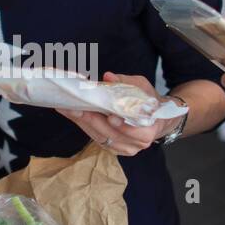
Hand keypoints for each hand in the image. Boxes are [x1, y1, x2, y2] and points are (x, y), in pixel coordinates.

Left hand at [55, 71, 173, 155]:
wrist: (156, 119)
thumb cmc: (149, 101)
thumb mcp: (142, 87)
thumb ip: (126, 83)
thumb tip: (109, 76)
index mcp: (150, 129)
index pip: (136, 131)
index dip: (122, 126)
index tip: (109, 116)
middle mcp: (137, 143)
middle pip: (111, 134)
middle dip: (92, 120)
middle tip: (75, 107)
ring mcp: (124, 148)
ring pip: (101, 137)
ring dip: (83, 123)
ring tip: (68, 109)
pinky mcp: (114, 148)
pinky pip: (96, 138)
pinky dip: (84, 126)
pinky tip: (73, 115)